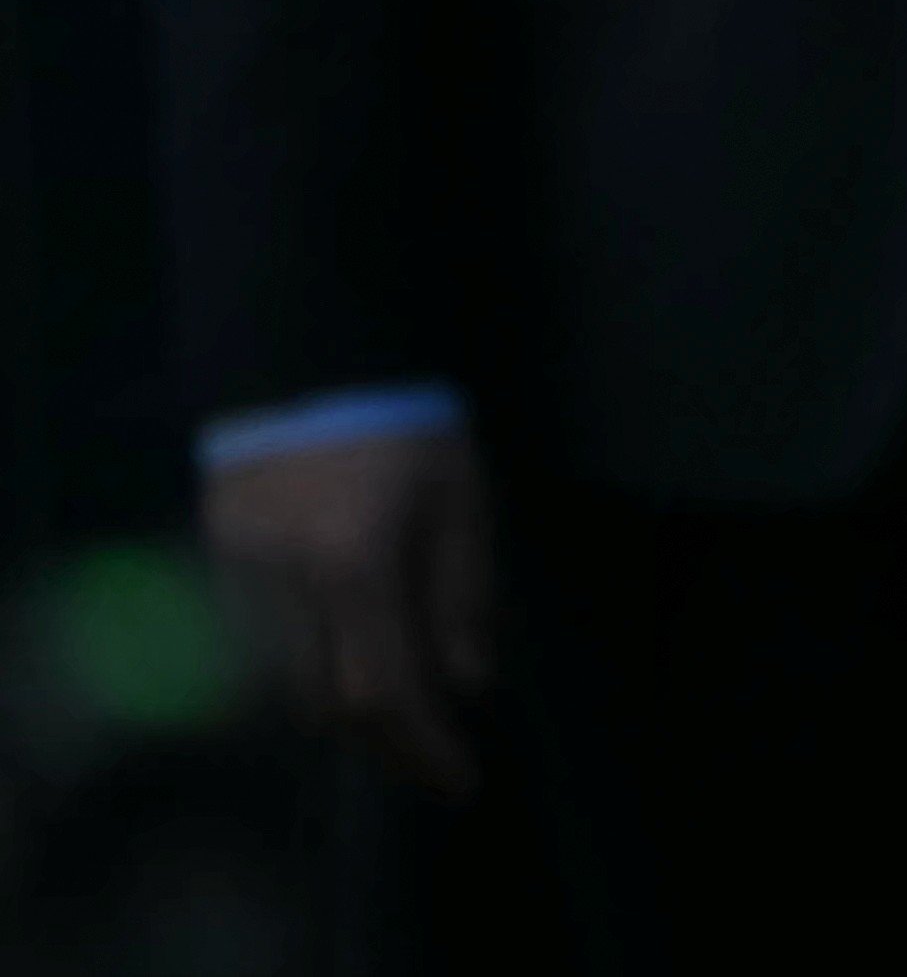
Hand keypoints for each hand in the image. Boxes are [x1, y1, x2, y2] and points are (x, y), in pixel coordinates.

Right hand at [206, 422, 498, 795]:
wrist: (313, 352)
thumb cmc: (407, 424)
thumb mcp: (462, 498)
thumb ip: (462, 594)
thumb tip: (467, 684)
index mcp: (354, 563)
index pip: (381, 690)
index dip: (419, 748)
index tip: (460, 782)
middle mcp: (282, 583)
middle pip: (323, 703)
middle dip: (382, 736)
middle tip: (430, 746)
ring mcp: (235, 573)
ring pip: (278, 685)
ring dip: (337, 705)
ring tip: (395, 705)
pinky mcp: (211, 559)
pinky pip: (251, 647)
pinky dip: (296, 668)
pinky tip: (338, 659)